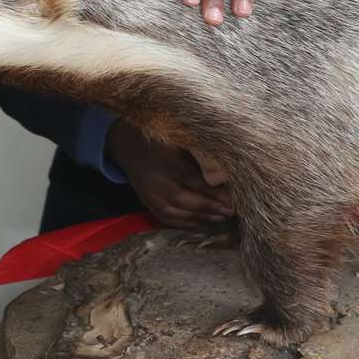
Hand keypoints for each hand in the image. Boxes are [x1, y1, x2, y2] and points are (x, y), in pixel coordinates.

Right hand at [107, 120, 234, 227]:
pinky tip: (199, 222)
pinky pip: (162, 216)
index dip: (211, 190)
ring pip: (170, 210)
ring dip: (197, 217)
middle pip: (179, 198)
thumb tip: (224, 169)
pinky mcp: (143, 199)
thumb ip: (198, 151)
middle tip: (230, 211)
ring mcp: (145, 191)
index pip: (189, 178)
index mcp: (162, 158)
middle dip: (207, 207)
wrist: (126, 142)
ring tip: (220, 218)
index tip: (231, 197)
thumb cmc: (160, 135)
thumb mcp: (178, 136)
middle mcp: (152, 177)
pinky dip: (181, 222)